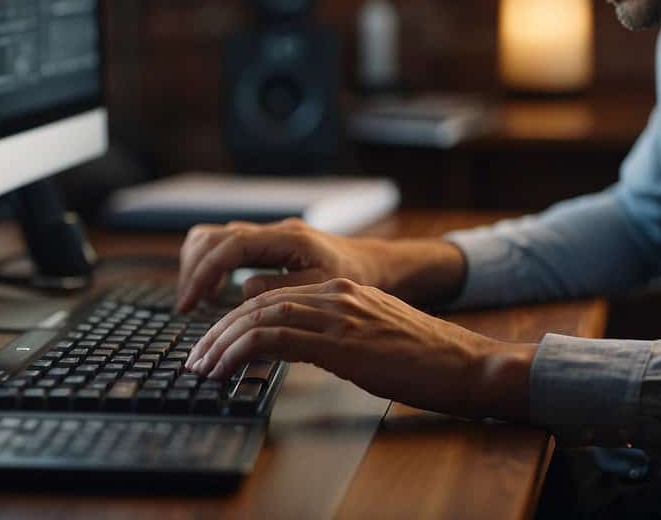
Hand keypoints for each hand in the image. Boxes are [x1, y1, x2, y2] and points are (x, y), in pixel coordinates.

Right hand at [176, 218, 381, 312]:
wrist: (372, 264)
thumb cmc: (354, 279)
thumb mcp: (322, 291)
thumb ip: (281, 290)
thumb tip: (242, 290)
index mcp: (287, 239)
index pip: (229, 247)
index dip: (203, 274)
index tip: (190, 304)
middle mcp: (272, 231)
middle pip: (211, 236)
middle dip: (192, 270)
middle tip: (187, 305)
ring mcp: (267, 235)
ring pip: (213, 237)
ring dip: (197, 266)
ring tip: (197, 299)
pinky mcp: (265, 244)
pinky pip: (225, 247)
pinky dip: (210, 265)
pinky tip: (215, 291)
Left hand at [184, 278, 536, 419]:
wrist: (464, 364)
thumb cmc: (424, 360)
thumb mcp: (371, 339)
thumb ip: (335, 335)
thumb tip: (298, 349)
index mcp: (343, 291)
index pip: (273, 298)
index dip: (236, 321)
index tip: (215, 346)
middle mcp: (336, 294)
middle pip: (258, 303)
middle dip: (219, 332)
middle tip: (196, 358)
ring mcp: (338, 314)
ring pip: (260, 318)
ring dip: (223, 344)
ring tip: (203, 368)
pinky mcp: (340, 341)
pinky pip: (276, 339)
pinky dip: (242, 352)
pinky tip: (227, 368)